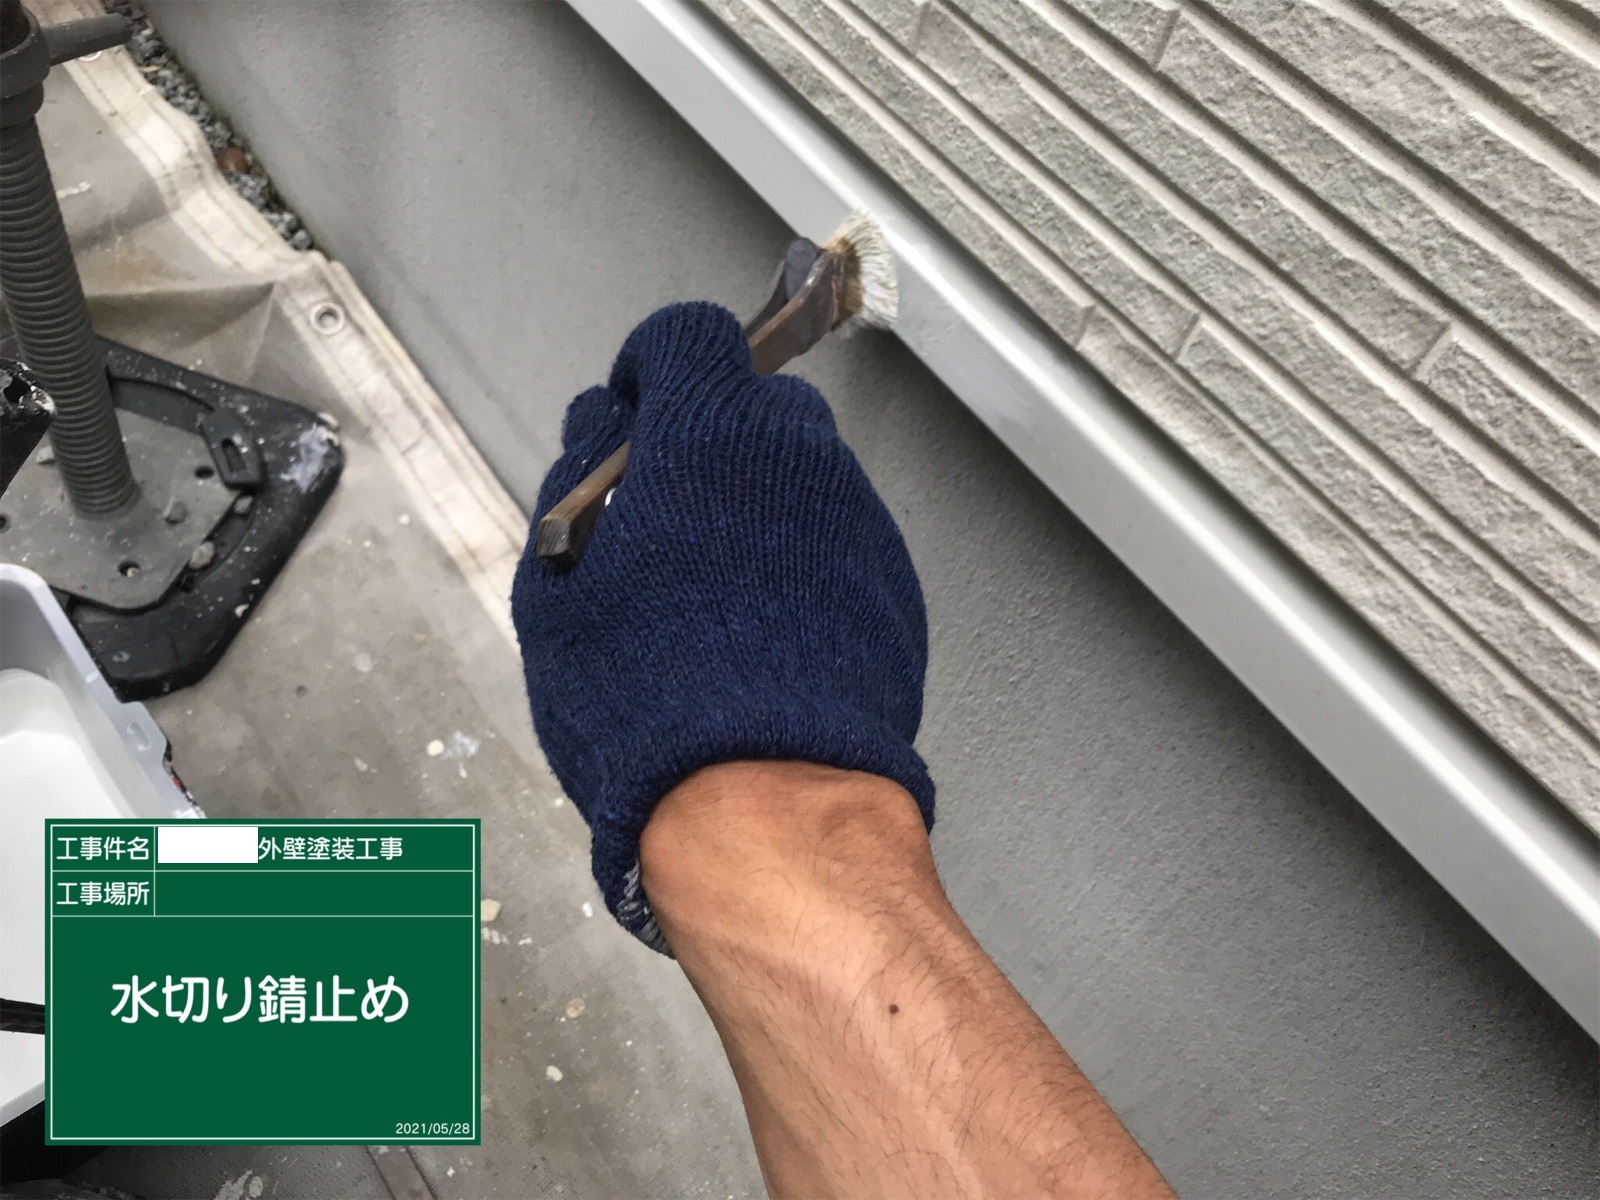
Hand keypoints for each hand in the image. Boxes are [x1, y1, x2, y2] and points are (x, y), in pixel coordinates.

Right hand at [511, 302, 932, 950]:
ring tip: (718, 588)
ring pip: (806, 474)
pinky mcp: (896, 585)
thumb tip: (593, 432)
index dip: (654, 365)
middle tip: (669, 511)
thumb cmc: (647, 698)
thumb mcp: (562, 588)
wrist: (765, 801)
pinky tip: (771, 630)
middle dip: (712, 436)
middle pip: (755, 402)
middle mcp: (798, 456)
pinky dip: (809, 560)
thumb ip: (576, 485)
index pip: (689, 334)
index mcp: (708, 433)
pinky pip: (843, 542)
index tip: (636, 410)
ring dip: (763, 500)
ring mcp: (858, 520)